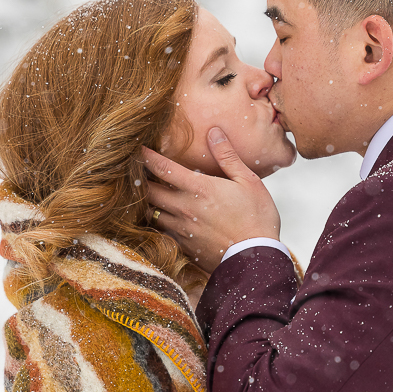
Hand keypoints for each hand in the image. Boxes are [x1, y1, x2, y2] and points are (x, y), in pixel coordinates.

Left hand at [141, 127, 281, 274]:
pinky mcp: (184, 247)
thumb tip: (214, 131)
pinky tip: (160, 218)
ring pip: (151, 213)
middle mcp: (184, 208)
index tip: (137, 148)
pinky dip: (156, 222)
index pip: (163, 168)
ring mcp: (181, 229)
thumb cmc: (257, 218)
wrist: (256, 259)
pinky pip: (161, 231)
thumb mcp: (248, 181)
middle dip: (139, 179)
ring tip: (144, 193)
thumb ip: (227, 156)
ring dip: (146, 201)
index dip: (146, 156)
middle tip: (135, 170)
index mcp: (199, 189)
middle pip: (148, 191)